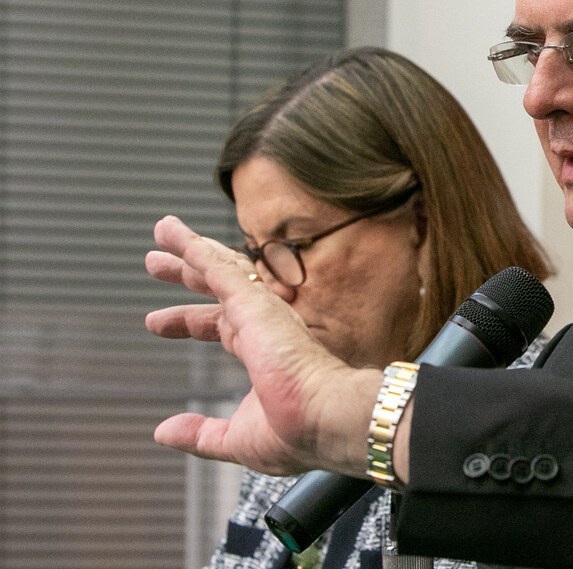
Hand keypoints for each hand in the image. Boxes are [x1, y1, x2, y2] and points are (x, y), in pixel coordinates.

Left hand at [145, 215, 380, 476]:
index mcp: (264, 355)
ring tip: (161, 230)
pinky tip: (174, 235)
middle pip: (218, 289)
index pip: (221, 327)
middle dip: (186, 275)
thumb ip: (201, 433)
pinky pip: (219, 267)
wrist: (323, 421)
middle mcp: (264, 326)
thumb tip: (164, 431)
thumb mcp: (236, 437)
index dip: (188, 322)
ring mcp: (261, 312)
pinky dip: (194, 248)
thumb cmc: (296, 433)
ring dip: (188, 250)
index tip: (157, 323)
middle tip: (155, 263)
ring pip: (219, 268)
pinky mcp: (254, 302)